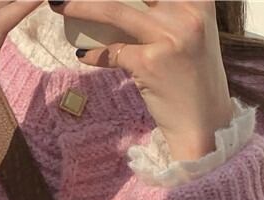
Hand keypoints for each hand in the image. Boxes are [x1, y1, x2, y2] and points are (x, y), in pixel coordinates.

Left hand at [49, 0, 233, 160]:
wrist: (204, 123)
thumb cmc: (195, 78)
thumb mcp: (194, 32)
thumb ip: (175, 10)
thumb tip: (138, 2)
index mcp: (198, 0)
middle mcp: (186, 12)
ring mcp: (168, 37)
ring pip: (114, 11)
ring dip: (80, 5)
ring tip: (59, 4)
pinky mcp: (150, 64)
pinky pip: (112, 52)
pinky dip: (94, 54)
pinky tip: (83, 54)